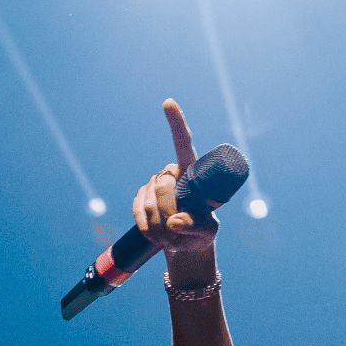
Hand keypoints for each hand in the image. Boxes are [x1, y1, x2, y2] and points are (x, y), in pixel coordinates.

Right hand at [132, 99, 218, 263]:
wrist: (184, 244)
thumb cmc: (202, 233)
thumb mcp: (207, 233)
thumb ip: (196, 227)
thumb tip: (174, 222)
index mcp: (192, 173)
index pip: (183, 144)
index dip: (176, 123)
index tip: (168, 102)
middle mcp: (171, 172)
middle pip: (164, 186)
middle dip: (169, 214)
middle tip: (177, 235)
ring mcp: (153, 184)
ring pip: (150, 203)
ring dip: (160, 228)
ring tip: (172, 238)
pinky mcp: (140, 197)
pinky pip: (139, 213)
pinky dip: (148, 230)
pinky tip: (158, 235)